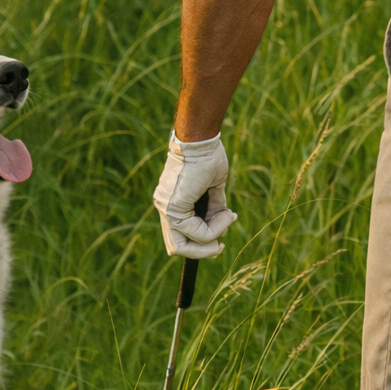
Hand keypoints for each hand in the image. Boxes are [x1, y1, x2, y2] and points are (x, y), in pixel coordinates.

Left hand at [153, 130, 237, 257]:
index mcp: (170, 201)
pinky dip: (215, 228)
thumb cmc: (207, 156)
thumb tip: (223, 221)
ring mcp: (166, 208)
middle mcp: (163, 207)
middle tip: (220, 245)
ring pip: (183, 246)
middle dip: (202, 250)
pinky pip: (197, 232)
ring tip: (227, 219)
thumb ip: (213, 207)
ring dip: (210, 240)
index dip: (201, 241)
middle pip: (176, 248)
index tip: (222, 227)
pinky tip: (226, 214)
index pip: (179, 235)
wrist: (201, 139)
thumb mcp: (213, 186)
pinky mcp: (174, 208)